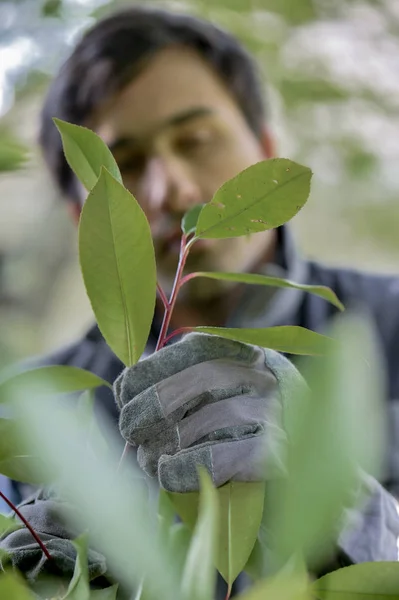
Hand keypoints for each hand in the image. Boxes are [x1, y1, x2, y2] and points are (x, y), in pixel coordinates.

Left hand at [114, 333, 304, 492]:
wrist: (316, 461)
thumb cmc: (253, 421)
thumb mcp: (227, 384)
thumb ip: (186, 378)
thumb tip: (127, 387)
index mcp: (244, 351)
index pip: (187, 351)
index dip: (145, 374)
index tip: (124, 395)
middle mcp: (260, 374)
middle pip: (184, 388)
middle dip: (144, 413)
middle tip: (133, 432)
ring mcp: (271, 413)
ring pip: (194, 427)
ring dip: (159, 449)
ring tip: (152, 461)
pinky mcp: (276, 454)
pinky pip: (215, 459)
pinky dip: (183, 469)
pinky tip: (169, 474)